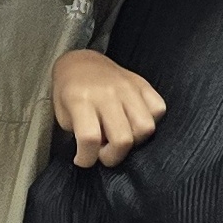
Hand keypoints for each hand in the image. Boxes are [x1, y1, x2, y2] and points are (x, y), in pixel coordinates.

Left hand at [51, 49, 165, 168]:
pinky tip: (134, 122)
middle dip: (112, 157)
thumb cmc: (69, 92)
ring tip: (120, 137)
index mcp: (80, 99)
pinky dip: (150, 121)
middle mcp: (107, 93)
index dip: (87, 159)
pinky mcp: (142, 83)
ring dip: (134, 142)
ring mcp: (128, 87)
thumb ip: (80, 134)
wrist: (80, 62)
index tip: (83, 160)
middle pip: (122, 139)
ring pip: (145, 127)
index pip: (89, 138)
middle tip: (104, 153)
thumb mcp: (63, 115)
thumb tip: (102, 151)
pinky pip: (159, 109)